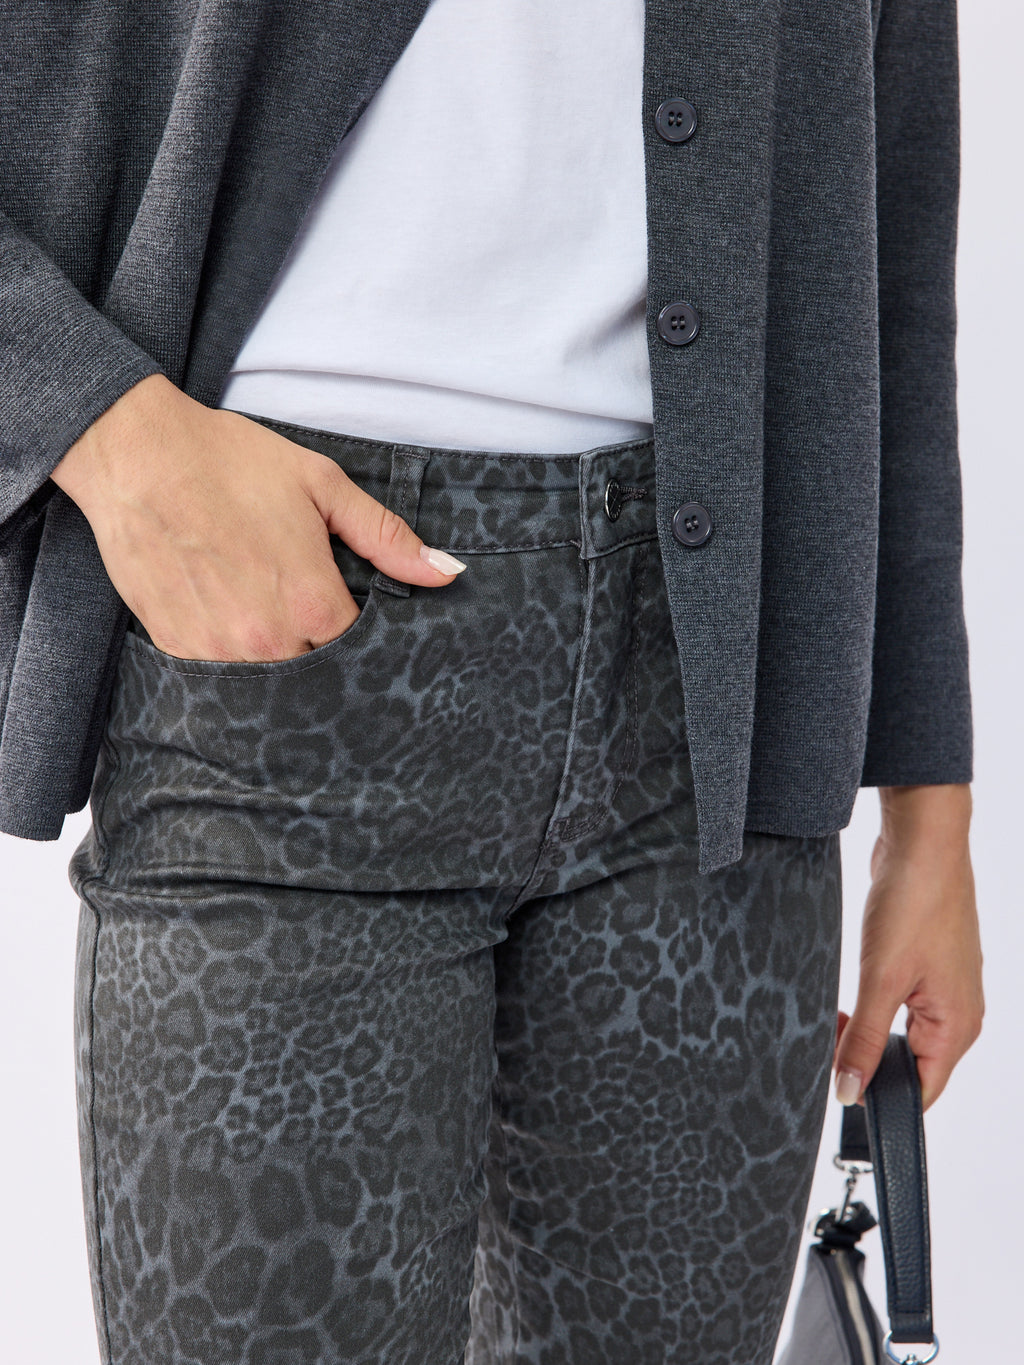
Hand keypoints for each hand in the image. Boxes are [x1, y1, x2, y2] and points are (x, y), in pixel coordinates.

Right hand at [49, 374, 465, 660]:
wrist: (136, 454)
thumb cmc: (230, 462)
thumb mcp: (322, 485)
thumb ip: (386, 537)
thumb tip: (447, 572)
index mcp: (313, 604)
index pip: (360, 650)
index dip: (360, 634)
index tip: (348, 612)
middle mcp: (269, 641)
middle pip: (317, 672)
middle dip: (321, 650)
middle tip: (305, 613)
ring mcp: (218, 652)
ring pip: (268, 683)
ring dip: (276, 658)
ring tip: (266, 612)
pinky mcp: (176, 650)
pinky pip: (218, 676)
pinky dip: (230, 657)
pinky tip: (228, 616)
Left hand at [832, 783, 983, 1112]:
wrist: (922, 841)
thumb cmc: (915, 903)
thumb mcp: (880, 979)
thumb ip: (864, 1040)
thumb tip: (849, 1090)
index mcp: (958, 1027)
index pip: (922, 1092)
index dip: (879, 1097)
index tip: (838, 1087)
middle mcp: (957, 1014)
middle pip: (908, 1064)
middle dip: (865, 1059)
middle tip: (825, 1041)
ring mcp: (942, 990)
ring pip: (898, 1033)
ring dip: (863, 1029)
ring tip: (831, 1015)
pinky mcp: (924, 967)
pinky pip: (895, 1004)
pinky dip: (869, 1006)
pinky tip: (845, 996)